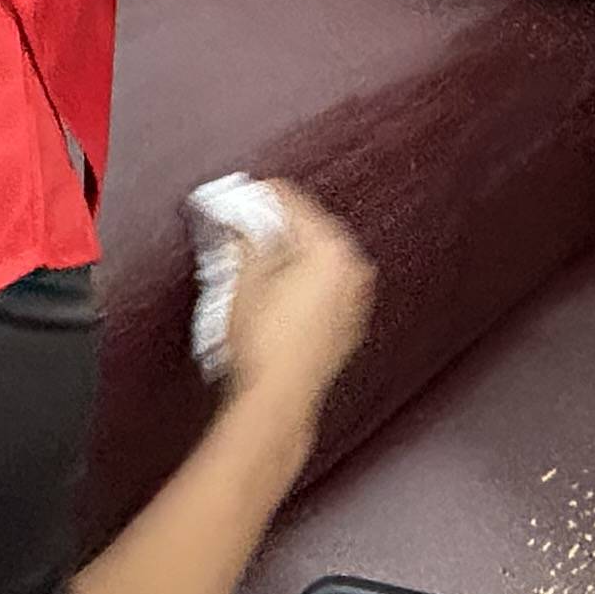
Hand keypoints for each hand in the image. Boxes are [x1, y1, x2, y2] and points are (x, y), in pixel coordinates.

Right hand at [217, 186, 371, 418]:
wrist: (278, 398)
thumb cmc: (265, 347)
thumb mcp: (243, 280)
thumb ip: (244, 239)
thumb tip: (240, 222)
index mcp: (331, 250)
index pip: (295, 202)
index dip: (261, 195)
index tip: (243, 195)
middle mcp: (352, 270)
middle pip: (311, 228)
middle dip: (277, 224)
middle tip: (245, 221)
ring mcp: (354, 299)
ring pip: (320, 258)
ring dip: (291, 251)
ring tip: (256, 256)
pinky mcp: (348, 322)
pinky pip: (326, 285)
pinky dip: (304, 279)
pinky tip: (277, 288)